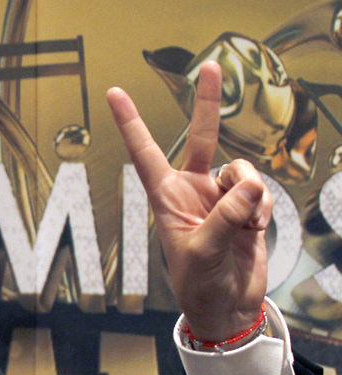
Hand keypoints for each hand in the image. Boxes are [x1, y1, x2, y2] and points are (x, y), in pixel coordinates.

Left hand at [106, 61, 272, 342]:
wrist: (227, 305)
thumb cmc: (200, 285)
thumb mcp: (203, 252)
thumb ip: (224, 218)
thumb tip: (247, 187)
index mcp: (166, 199)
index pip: (145, 154)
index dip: (131, 123)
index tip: (114, 94)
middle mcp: (192, 190)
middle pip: (200, 137)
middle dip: (207, 104)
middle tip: (210, 66)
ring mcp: (220, 197)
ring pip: (240, 170)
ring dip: (249, 194)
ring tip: (246, 225)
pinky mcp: (246, 206)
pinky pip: (259, 190)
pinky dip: (263, 207)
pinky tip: (256, 229)